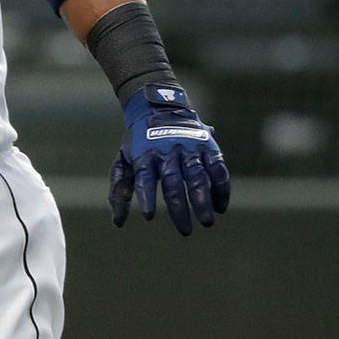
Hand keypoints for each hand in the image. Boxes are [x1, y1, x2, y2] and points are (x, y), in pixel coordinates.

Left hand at [109, 84, 229, 235]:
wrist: (159, 108)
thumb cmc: (140, 143)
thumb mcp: (124, 161)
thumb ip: (120, 190)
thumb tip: (117, 223)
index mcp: (145, 156)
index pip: (144, 178)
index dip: (146, 196)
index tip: (148, 215)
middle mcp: (167, 152)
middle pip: (173, 182)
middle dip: (179, 208)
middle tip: (184, 231)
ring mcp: (189, 149)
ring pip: (197, 176)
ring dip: (203, 200)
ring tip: (207, 222)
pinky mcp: (208, 147)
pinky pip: (218, 169)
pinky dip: (221, 188)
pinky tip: (220, 207)